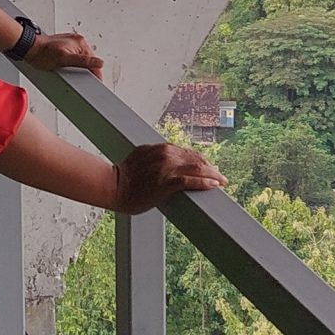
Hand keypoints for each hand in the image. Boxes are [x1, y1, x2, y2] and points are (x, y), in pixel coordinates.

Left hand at [19, 31, 103, 75]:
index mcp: (81, 42)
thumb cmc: (42, 54)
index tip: (95, 82)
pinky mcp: (65, 47)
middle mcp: (78, 41)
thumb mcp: (64, 60)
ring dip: (78, 68)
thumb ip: (83, 61)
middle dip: (85, 70)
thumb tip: (99, 63)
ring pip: (81, 60)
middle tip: (77, 79)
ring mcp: (71, 44)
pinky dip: (72, 64)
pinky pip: (74, 58)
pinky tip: (64, 67)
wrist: (29, 48)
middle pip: (88, 61)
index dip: (95, 73)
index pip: (94, 61)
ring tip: (66, 70)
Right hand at [110, 141, 226, 215]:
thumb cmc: (125, 177)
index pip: (186, 152)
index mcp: (160, 147)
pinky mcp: (168, 182)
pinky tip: (214, 185)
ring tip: (221, 181)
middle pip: (195, 158)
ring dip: (212, 174)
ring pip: (197, 168)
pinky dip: (205, 182)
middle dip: (210, 167)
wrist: (113, 187)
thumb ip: (156, 158)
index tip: (208, 167)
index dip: (200, 160)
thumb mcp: (142, 159)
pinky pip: (192, 180)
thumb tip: (168, 164)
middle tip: (220, 176)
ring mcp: (167, 168)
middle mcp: (165, 154)